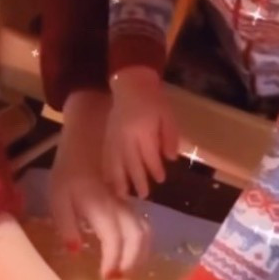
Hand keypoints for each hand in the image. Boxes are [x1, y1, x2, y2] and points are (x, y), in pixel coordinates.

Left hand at [49, 90, 148, 277]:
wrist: (86, 141)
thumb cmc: (68, 172)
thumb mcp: (58, 198)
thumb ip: (66, 225)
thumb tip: (76, 251)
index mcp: (100, 207)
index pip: (114, 240)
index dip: (113, 262)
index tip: (106, 279)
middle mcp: (120, 207)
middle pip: (137, 239)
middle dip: (131, 263)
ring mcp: (128, 204)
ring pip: (145, 233)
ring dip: (140, 255)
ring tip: (127, 272)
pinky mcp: (129, 203)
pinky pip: (143, 226)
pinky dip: (141, 244)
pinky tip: (131, 254)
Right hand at [106, 67, 180, 199]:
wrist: (131, 83)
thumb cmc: (153, 100)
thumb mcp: (168, 116)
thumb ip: (170, 137)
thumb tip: (171, 158)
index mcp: (144, 131)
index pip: (149, 156)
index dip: (155, 169)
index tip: (160, 180)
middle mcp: (127, 137)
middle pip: (132, 163)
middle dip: (138, 181)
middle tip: (143, 195)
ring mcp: (115, 137)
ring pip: (116, 162)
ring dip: (120, 180)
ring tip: (123, 194)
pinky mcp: (108, 135)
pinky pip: (107, 156)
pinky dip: (108, 169)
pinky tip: (109, 179)